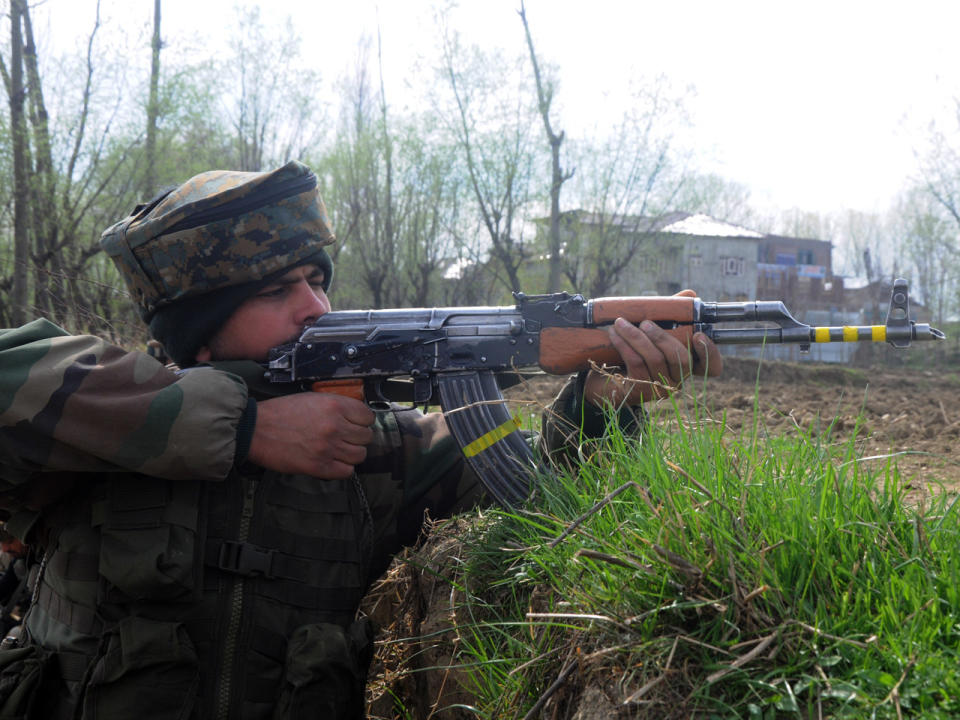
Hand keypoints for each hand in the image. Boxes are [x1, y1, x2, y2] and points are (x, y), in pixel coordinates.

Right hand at [247, 393, 374, 477]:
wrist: (255, 429)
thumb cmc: (280, 413)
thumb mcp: (312, 398)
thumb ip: (335, 406)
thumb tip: (354, 416)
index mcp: (334, 406)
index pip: (368, 417)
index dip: (363, 421)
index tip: (356, 424)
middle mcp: (335, 427)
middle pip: (366, 437)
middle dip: (357, 438)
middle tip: (346, 438)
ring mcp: (328, 448)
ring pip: (359, 455)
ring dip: (351, 453)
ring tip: (339, 451)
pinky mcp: (319, 466)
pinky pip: (347, 471)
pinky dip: (342, 468)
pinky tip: (333, 462)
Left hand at [583, 289, 722, 406]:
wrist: (602, 379)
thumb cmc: (633, 352)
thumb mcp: (651, 333)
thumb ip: (672, 315)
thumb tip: (690, 294)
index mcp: (685, 366)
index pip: (711, 368)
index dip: (710, 353)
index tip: (698, 335)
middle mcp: (677, 380)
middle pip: (681, 359)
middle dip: (662, 337)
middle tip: (645, 323)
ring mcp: (659, 388)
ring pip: (654, 359)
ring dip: (635, 336)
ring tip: (620, 323)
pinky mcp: (639, 390)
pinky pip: (636, 363)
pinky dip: (624, 345)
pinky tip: (614, 334)